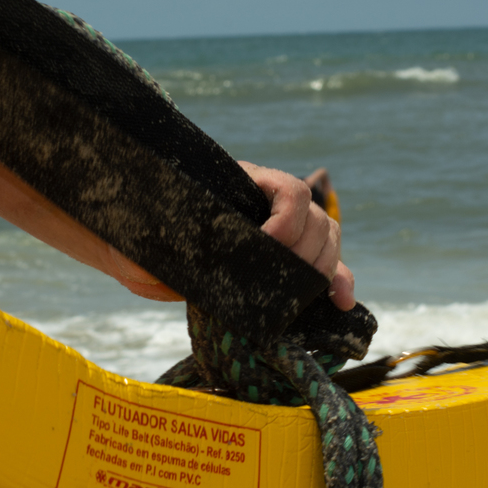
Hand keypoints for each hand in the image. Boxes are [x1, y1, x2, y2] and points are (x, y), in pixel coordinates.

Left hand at [104, 163, 354, 310]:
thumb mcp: (154, 236)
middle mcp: (270, 203)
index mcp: (243, 185)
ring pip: (326, 239)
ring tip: (310, 295)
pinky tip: (341, 302)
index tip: (267, 245)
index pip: (289, 190)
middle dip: (306, 253)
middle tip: (282, 280)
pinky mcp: (289, 261)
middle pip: (315, 218)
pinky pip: (327, 266)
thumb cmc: (148, 237)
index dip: (287, 219)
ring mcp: (284, 230)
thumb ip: (166, 245)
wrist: (146, 251)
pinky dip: (338, 282)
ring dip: (324, 268)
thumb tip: (179, 265)